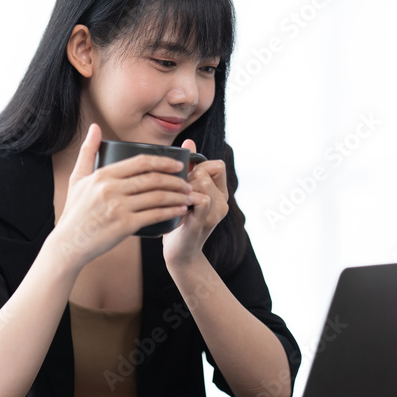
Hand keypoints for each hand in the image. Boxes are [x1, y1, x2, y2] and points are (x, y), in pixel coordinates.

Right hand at [49, 124, 192, 269]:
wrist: (69, 243)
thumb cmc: (75, 212)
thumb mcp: (77, 179)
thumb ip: (88, 151)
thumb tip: (94, 127)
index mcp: (103, 175)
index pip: (140, 162)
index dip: (164, 161)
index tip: (178, 165)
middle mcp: (111, 189)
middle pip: (153, 179)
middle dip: (176, 180)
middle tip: (188, 184)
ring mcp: (118, 207)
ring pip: (157, 197)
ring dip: (178, 196)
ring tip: (188, 197)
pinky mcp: (125, 226)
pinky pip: (155, 215)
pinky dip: (171, 212)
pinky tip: (180, 211)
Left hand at [163, 139, 228, 267]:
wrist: (180, 254)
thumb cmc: (179, 220)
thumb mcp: (185, 192)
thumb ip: (189, 168)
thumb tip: (188, 141)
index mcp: (220, 193)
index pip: (217, 165)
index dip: (200, 165)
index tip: (185, 178)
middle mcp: (222, 202)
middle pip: (207, 172)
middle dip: (188, 175)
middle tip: (175, 190)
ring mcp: (215, 213)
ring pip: (202, 182)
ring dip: (184, 186)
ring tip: (174, 198)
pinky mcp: (203, 223)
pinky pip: (202, 200)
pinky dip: (187, 198)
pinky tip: (176, 204)